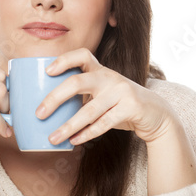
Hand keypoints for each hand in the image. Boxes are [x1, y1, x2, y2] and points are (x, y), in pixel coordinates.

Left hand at [35, 48, 179, 145]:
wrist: (156, 113)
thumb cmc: (119, 103)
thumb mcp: (103, 92)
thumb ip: (83, 94)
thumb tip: (48, 108)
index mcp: (100, 70)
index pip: (82, 55)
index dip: (63, 60)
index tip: (47, 71)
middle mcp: (109, 77)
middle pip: (77, 82)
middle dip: (54, 98)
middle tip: (39, 113)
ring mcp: (121, 91)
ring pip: (88, 110)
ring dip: (68, 126)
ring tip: (52, 138)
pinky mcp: (131, 108)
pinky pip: (103, 123)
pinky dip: (86, 134)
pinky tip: (73, 141)